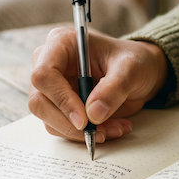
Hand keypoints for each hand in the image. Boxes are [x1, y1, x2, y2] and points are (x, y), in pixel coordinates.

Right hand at [29, 27, 167, 143]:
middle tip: (98, 132)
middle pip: (40, 101)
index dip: (61, 99)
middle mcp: (50, 64)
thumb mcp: (131, 69)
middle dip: (69, 123)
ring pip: (49, 120)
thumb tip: (93, 114)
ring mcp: (52, 88)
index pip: (44, 74)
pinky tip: (110, 128)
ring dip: (81, 133)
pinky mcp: (59, 106)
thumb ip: (114, 88)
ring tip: (114, 128)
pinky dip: (85, 135)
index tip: (84, 120)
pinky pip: (62, 128)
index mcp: (61, 44)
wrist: (139, 73)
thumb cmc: (133, 61)